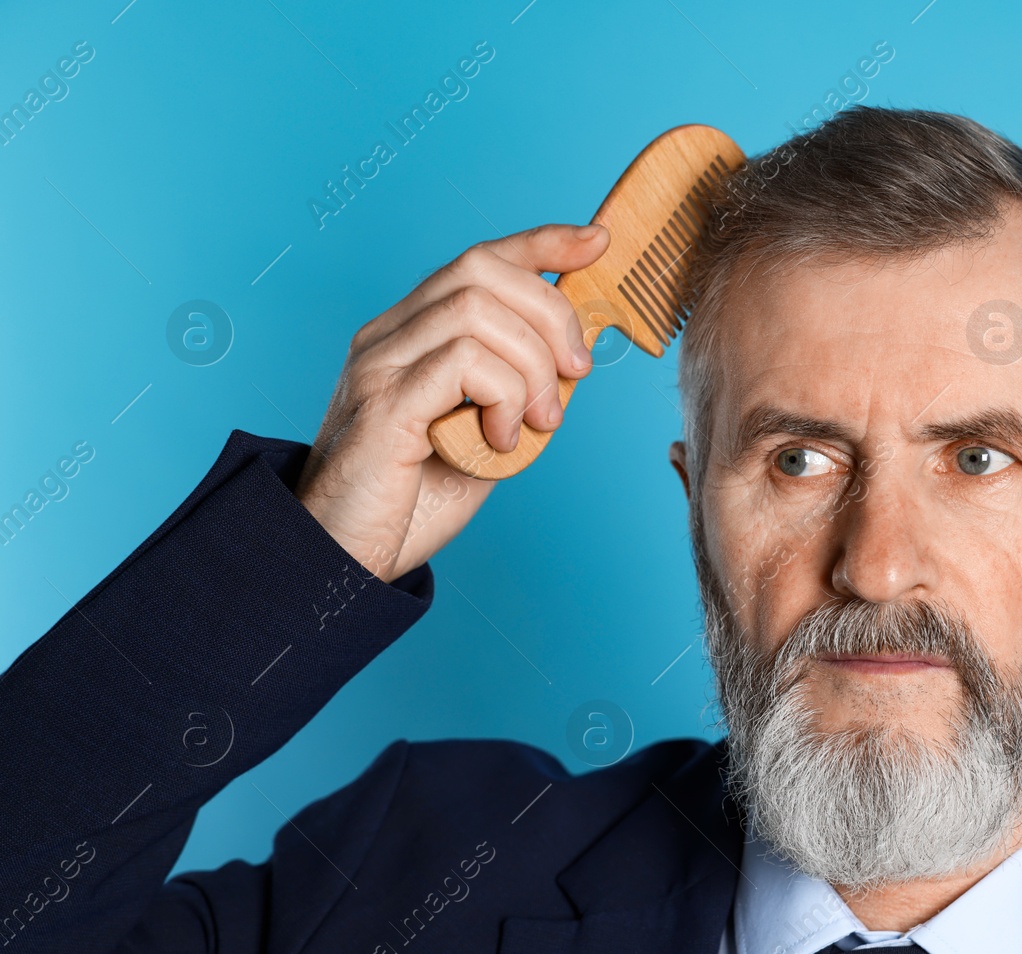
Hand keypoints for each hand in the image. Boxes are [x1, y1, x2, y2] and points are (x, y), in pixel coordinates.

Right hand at [295, 223, 609, 582]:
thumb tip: (574, 359)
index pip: (480, 259)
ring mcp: (380, 364)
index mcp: (412, 335)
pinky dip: (503, 397)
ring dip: (532, 365)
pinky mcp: (384, 403)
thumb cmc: (412, 501)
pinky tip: (499, 442)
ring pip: (477, 309)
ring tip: (537, 422)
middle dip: (551, 312)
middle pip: (483, 269)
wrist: (344, 560)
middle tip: (576, 372)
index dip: (543, 243)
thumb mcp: (486, 434)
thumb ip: (518, 392)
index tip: (596, 243)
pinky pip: (463, 362)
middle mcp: (390, 336)